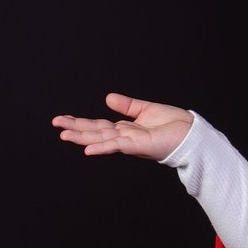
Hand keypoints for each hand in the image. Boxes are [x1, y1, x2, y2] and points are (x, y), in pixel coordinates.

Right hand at [50, 92, 194, 163]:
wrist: (192, 135)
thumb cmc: (174, 125)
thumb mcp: (146, 109)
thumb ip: (127, 105)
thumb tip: (107, 98)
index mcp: (125, 130)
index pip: (98, 125)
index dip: (80, 122)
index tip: (62, 120)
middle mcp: (125, 137)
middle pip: (95, 132)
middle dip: (75, 129)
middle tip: (55, 125)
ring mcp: (130, 143)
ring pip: (101, 139)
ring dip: (82, 138)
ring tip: (63, 135)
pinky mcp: (138, 146)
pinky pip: (116, 146)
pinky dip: (102, 147)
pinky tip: (88, 149)